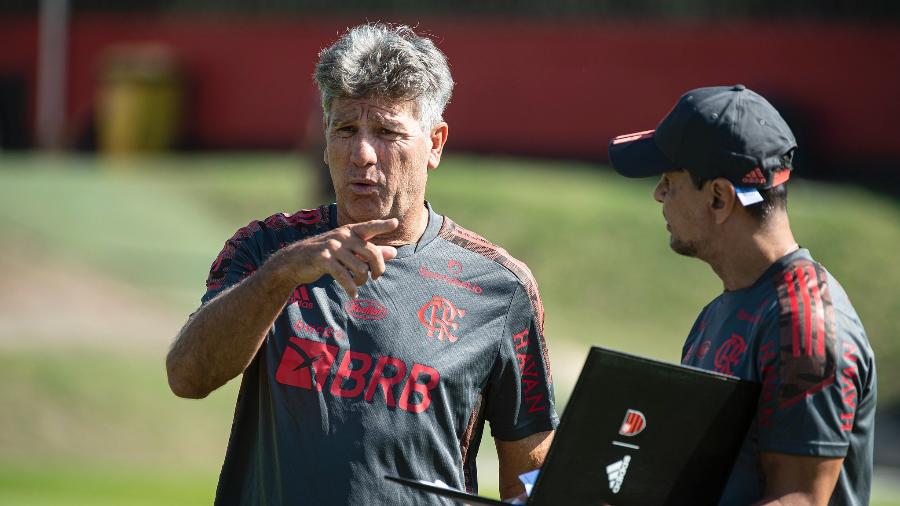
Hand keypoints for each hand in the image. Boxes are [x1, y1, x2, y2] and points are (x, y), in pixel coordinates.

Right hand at [267, 218, 398, 297]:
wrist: (295, 261)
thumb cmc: (327, 255)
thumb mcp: (349, 250)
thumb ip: (371, 250)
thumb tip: (394, 252)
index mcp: (350, 231)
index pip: (369, 227)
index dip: (382, 225)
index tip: (395, 223)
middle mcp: (343, 236)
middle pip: (372, 252)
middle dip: (378, 268)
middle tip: (376, 277)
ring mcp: (333, 247)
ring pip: (360, 267)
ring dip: (362, 281)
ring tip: (357, 285)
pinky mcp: (324, 259)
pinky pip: (344, 276)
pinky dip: (351, 288)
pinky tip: (353, 294)